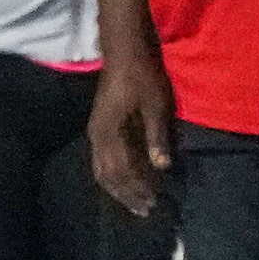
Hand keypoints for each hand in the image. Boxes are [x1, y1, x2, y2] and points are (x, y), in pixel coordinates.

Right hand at [87, 51, 174, 218]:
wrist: (125, 49)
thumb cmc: (143, 75)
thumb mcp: (155, 105)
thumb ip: (157, 137)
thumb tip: (161, 167)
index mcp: (110, 132)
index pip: (122, 171)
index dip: (137, 190)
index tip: (154, 204)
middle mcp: (98, 136)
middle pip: (108, 176)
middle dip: (127, 195)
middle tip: (145, 210)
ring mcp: (96, 131)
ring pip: (102, 169)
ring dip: (119, 188)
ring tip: (135, 201)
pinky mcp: (100, 125)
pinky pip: (102, 159)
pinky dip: (113, 174)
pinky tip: (125, 178)